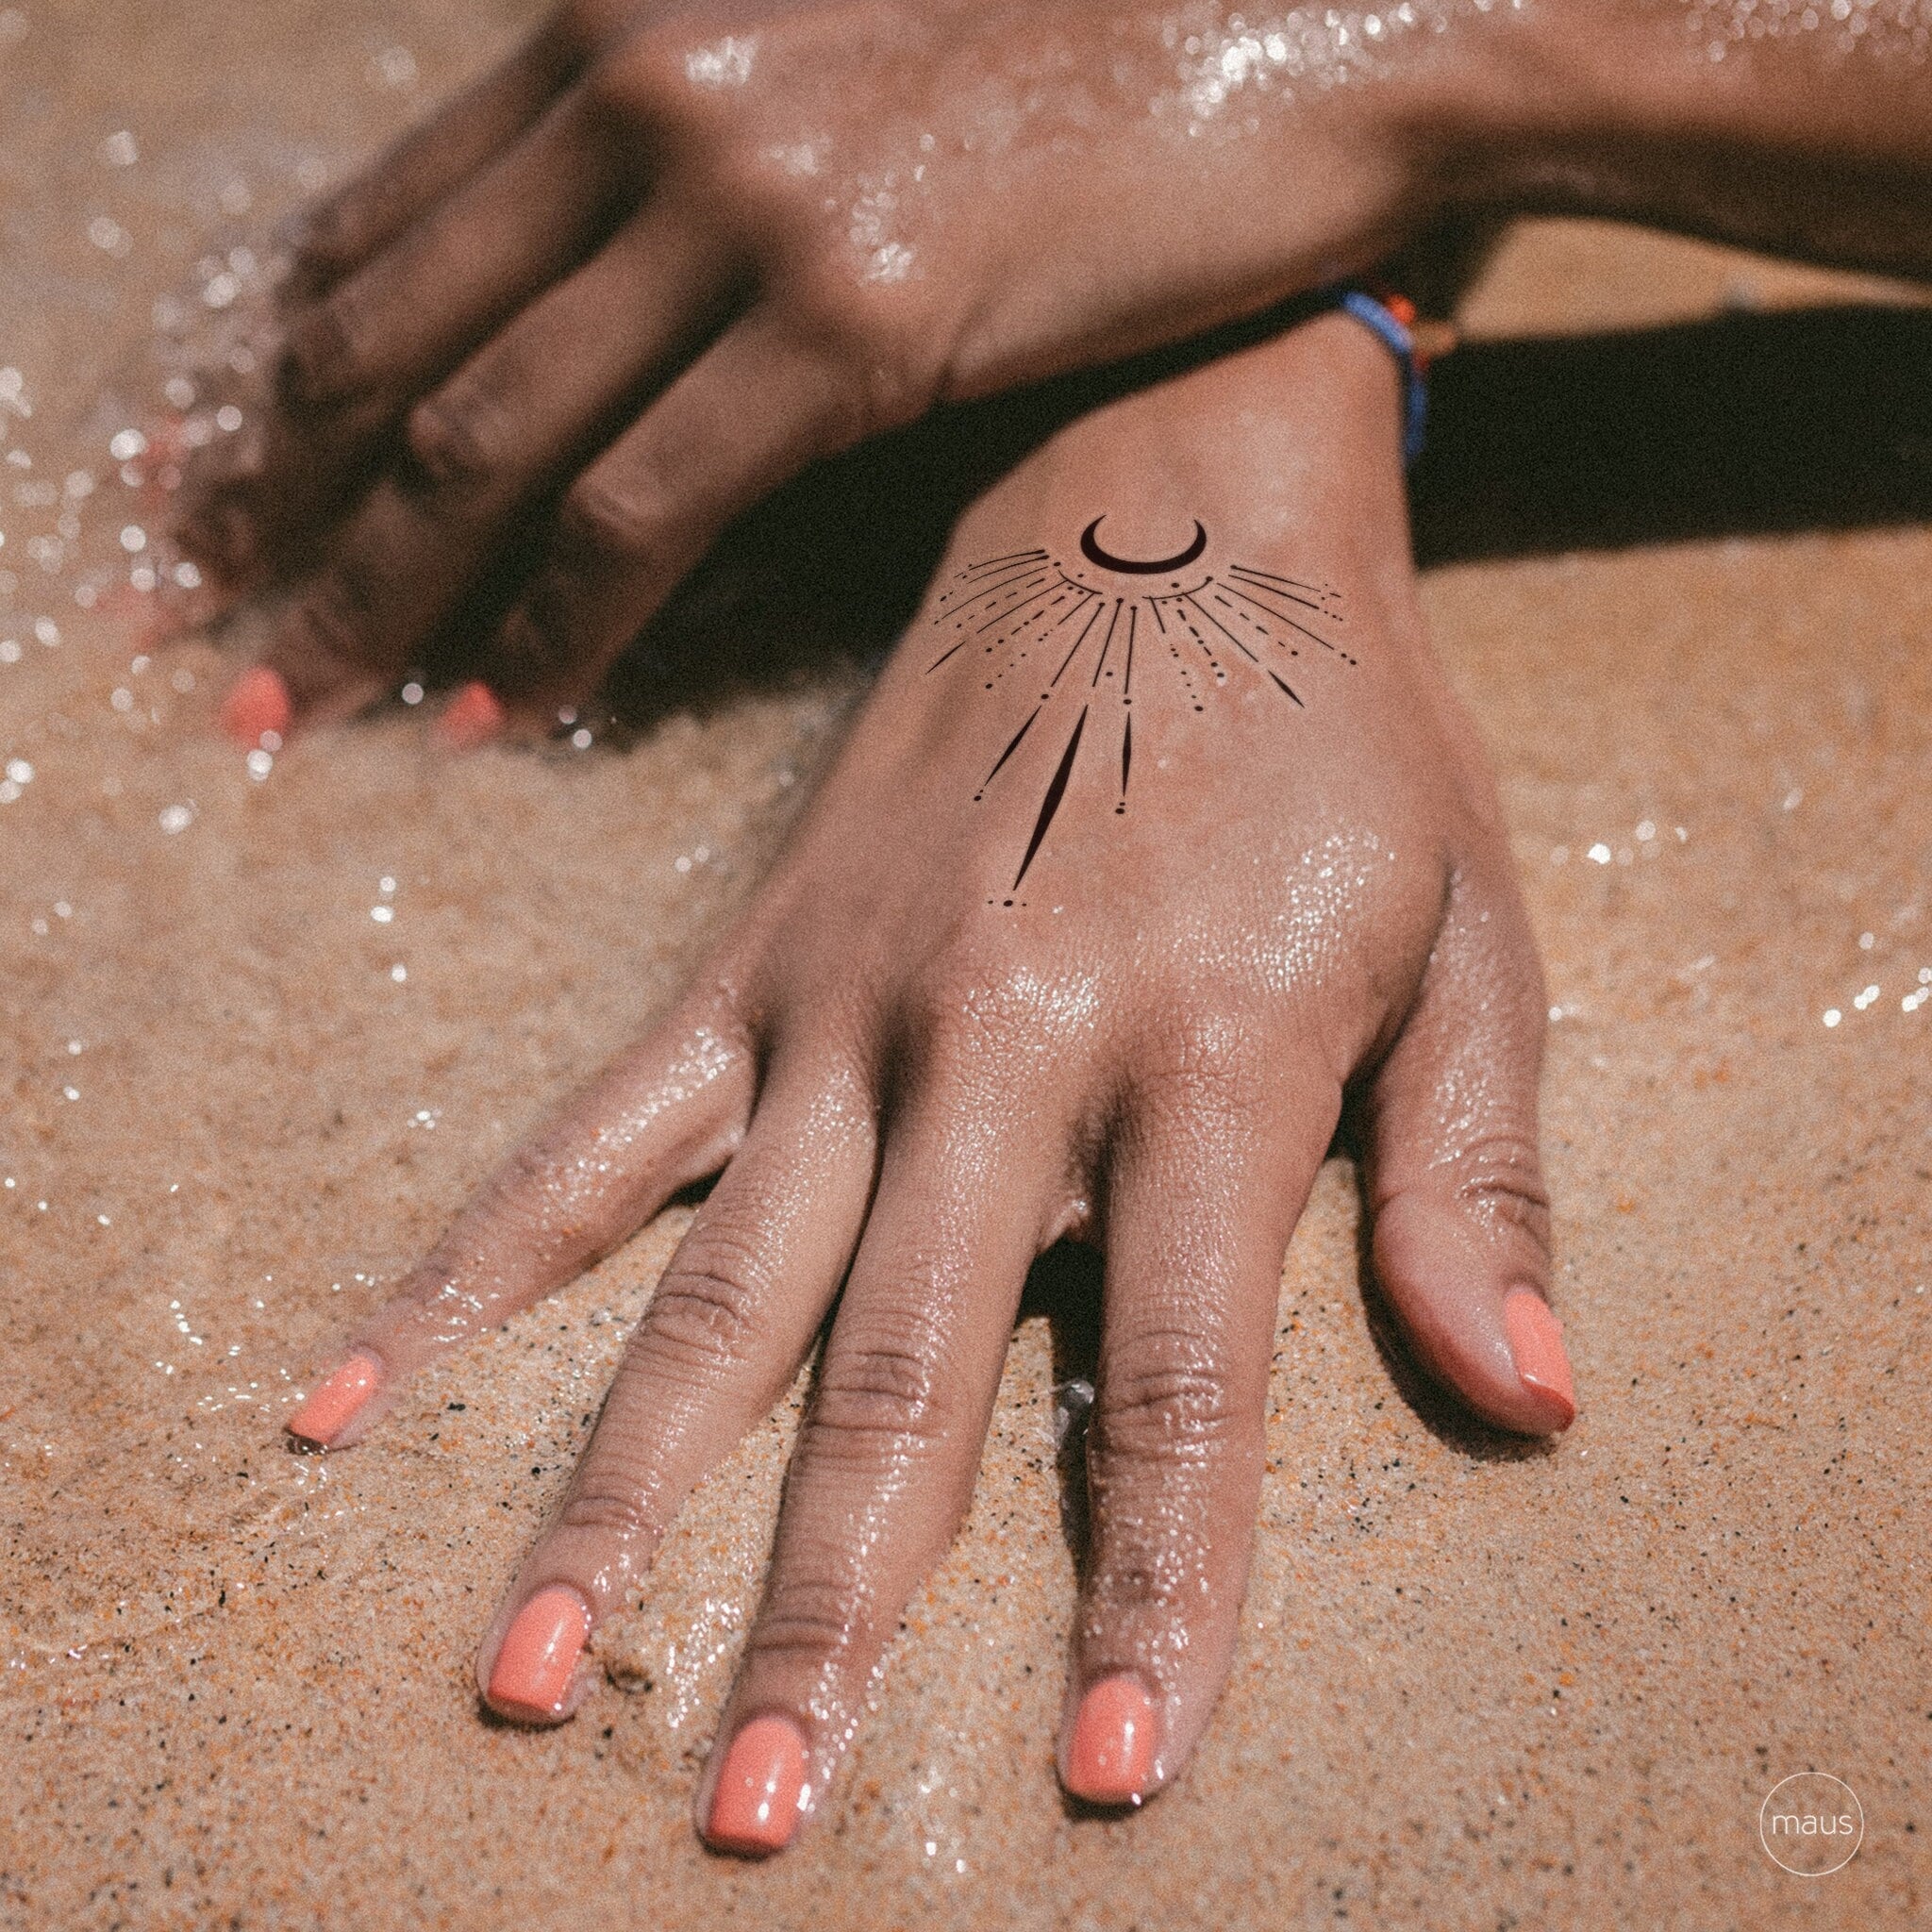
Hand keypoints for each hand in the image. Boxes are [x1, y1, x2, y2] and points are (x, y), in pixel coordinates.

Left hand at [180, 0, 1491, 739]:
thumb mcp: (839, 49)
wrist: (1301, 4)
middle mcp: (649, 91)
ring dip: (379, 587)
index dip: (284, 376)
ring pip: (485, 432)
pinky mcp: (854, 319)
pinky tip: (504, 699)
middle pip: (390, 331)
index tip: (233, 490)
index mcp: (626, 20)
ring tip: (307, 698)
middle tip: (213, 614)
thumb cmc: (1085, 38)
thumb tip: (607, 278)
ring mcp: (746, 203)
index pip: (385, 219)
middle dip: (279, 498)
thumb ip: (694, 133)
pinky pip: (643, 500)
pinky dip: (556, 614)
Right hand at [281, 314, 1572, 1850]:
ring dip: (622, 1486)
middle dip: (834, 1606)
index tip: (1118, 1766)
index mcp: (1206, 1046)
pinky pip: (593, 1133)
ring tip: (528, 1668)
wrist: (1161, 495)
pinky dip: (474, 1262)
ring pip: (720, 1282)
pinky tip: (360, 1383)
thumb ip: (1474, 1168)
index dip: (1158, 1582)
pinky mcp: (757, 958)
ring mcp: (849, 998)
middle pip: (905, 1366)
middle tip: (757, 1807)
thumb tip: (1530, 1396)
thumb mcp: (1467, 926)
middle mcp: (1002, 1039)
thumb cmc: (1336, 731)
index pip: (1182, 1375)